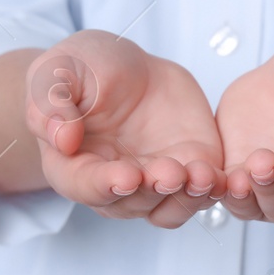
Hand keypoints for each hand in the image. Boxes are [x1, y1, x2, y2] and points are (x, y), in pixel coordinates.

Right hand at [25, 30, 223, 228]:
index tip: (127, 176)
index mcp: (73, 166)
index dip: (106, 185)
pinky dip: (213, 189)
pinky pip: (200, 192)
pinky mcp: (187, 168)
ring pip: (168, 208)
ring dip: (186, 198)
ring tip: (201, 175)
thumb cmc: (83, 70)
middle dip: (153, 191)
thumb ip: (52, 103)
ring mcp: (152, 180)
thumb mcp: (58, 72)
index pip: (86, 187)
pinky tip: (221, 175)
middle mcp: (113, 184)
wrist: (126, 66)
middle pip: (132, 204)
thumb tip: (60, 138)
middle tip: (171, 172)